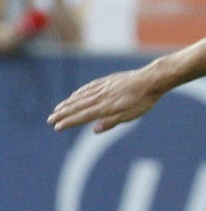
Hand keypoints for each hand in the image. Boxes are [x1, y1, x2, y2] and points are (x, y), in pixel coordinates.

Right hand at [48, 68, 164, 133]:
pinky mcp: (106, 81)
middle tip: (50, 119)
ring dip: (67, 103)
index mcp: (104, 107)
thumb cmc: (142, 101)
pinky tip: (74, 94)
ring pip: (80, 96)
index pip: (82, 116)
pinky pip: (88, 87)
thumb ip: (111, 122)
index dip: (68, 122)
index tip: (57, 127)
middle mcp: (99, 97)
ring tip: (57, 108)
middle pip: (77, 106)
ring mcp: (102, 88)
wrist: (149, 80)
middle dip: (62, 114)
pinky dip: (78, 92)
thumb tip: (94, 130)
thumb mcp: (130, 116)